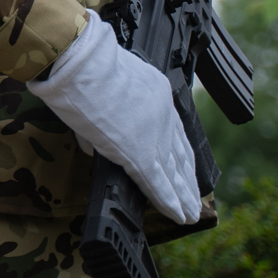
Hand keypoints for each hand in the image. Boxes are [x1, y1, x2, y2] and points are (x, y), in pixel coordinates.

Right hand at [29, 11, 201, 224]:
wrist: (82, 64)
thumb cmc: (82, 66)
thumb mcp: (103, 85)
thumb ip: (102, 115)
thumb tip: (90, 146)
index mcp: (155, 93)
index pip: (173, 129)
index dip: (181, 151)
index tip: (187, 166)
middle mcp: (162, 115)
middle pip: (180, 153)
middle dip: (187, 177)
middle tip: (195, 195)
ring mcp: (153, 135)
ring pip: (174, 172)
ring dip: (184, 195)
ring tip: (192, 212)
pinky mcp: (140, 154)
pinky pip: (158, 183)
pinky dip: (169, 201)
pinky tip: (179, 214)